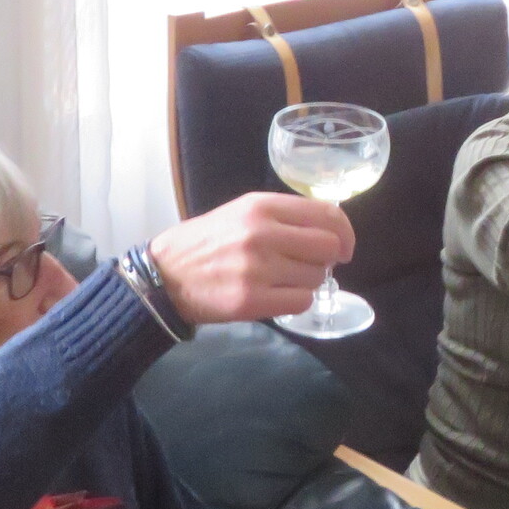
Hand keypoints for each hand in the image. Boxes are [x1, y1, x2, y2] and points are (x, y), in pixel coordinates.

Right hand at [149, 191, 353, 324]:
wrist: (163, 276)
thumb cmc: (205, 243)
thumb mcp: (241, 213)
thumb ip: (283, 217)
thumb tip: (329, 230)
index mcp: (261, 206)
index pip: (326, 214)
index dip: (344, 232)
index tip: (344, 246)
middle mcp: (262, 233)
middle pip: (328, 247)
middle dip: (328, 260)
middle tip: (313, 266)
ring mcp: (257, 268)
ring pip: (316, 278)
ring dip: (307, 282)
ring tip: (282, 280)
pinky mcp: (252, 300)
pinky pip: (301, 302)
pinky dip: (295, 301)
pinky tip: (276, 295)